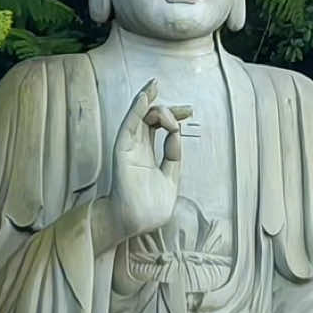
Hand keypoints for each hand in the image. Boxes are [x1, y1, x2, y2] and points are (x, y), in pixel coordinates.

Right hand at [92, 80, 190, 251]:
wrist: (134, 223)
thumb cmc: (149, 209)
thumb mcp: (170, 180)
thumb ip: (173, 157)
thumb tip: (177, 135)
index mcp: (148, 155)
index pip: (160, 128)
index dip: (173, 117)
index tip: (189, 111)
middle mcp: (138, 148)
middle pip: (150, 118)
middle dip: (167, 108)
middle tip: (186, 109)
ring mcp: (129, 149)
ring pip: (138, 116)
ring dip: (150, 101)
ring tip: (158, 90)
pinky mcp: (122, 152)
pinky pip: (128, 126)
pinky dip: (136, 110)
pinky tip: (144, 97)